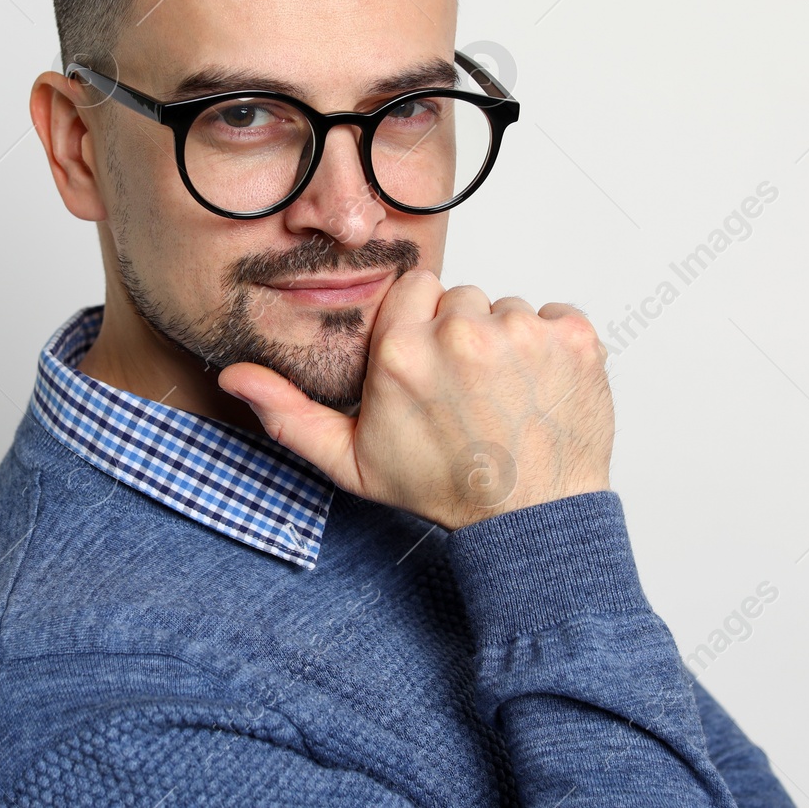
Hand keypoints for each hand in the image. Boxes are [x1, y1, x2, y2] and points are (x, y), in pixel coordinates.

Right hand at [217, 269, 614, 529]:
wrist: (531, 520)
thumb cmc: (444, 489)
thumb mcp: (351, 461)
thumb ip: (290, 414)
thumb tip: (235, 376)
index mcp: (402, 353)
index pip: (414, 287)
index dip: (420, 326)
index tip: (429, 365)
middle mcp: (461, 334)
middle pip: (460, 296)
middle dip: (462, 334)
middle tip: (467, 390)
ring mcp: (522, 333)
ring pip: (507, 308)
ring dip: (507, 342)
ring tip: (504, 396)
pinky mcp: (573, 338)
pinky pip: (556, 315)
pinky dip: (552, 347)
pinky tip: (538, 389)